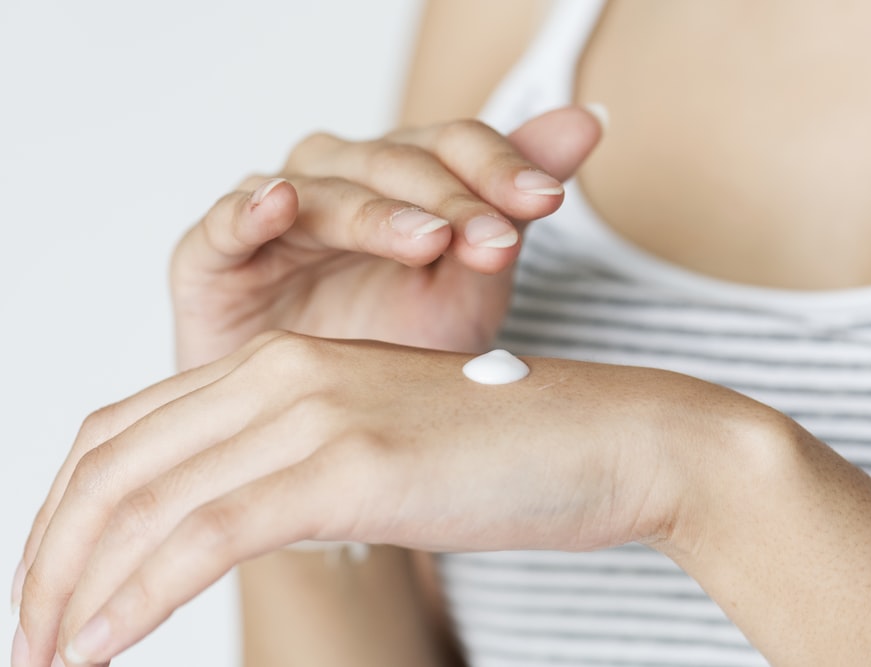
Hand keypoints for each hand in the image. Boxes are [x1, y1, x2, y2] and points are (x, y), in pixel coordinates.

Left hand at [13, 333, 746, 666]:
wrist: (614, 437)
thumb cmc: (510, 453)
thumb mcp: (380, 454)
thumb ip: (300, 471)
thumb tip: (231, 526)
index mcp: (283, 366)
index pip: (130, 433)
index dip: (69, 513)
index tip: (51, 589)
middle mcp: (283, 373)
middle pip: (114, 462)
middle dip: (50, 556)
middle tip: (25, 636)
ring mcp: (313, 411)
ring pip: (143, 501)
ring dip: (74, 587)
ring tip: (44, 656)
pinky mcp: (348, 462)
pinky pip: (202, 534)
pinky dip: (133, 597)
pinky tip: (94, 647)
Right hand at [171, 107, 601, 368]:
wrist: (327, 433)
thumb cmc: (394, 351)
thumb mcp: (473, 285)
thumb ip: (513, 208)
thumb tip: (588, 120)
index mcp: (404, 182)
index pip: (453, 146)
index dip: (499, 166)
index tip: (546, 201)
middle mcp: (340, 183)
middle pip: (395, 164)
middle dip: (450, 199)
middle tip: (495, 237)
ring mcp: (276, 218)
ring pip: (324, 188)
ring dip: (375, 210)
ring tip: (426, 238)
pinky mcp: (212, 258)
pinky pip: (225, 224)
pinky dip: (249, 210)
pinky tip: (281, 203)